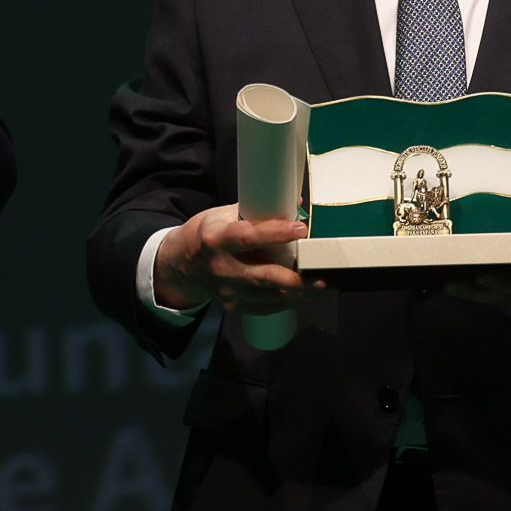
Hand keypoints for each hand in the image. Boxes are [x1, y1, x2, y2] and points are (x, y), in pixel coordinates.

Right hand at [154, 204, 322, 313]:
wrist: (182, 264)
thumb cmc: (209, 232)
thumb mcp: (223, 215)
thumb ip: (256, 212)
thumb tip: (296, 202)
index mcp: (216, 239)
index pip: (247, 237)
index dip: (274, 233)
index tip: (301, 229)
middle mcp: (221, 269)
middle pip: (263, 276)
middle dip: (296, 279)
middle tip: (324, 275)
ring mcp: (227, 292)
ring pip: (269, 297)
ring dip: (301, 294)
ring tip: (327, 286)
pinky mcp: (234, 307)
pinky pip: (266, 307)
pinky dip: (289, 301)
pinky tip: (308, 295)